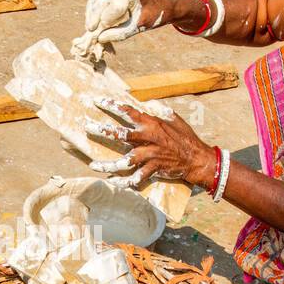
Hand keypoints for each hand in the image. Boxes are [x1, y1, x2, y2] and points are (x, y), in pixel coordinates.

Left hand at [85, 100, 217, 189]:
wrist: (196, 159)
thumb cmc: (186, 138)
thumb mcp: (175, 119)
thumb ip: (161, 111)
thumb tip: (152, 103)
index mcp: (151, 124)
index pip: (128, 111)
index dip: (112, 105)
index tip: (98, 101)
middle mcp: (148, 139)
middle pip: (120, 134)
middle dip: (101, 130)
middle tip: (86, 127)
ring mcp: (149, 155)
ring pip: (124, 161)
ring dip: (107, 165)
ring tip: (93, 165)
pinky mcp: (152, 169)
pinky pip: (135, 178)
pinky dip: (124, 182)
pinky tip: (113, 183)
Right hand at [94, 0, 176, 37]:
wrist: (166, 3)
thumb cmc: (156, 16)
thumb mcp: (139, 27)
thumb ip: (119, 33)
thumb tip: (100, 38)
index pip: (106, 5)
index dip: (97, 18)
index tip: (93, 31)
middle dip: (92, 15)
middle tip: (90, 30)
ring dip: (92, 10)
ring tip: (92, 25)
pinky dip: (96, 5)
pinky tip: (96, 17)